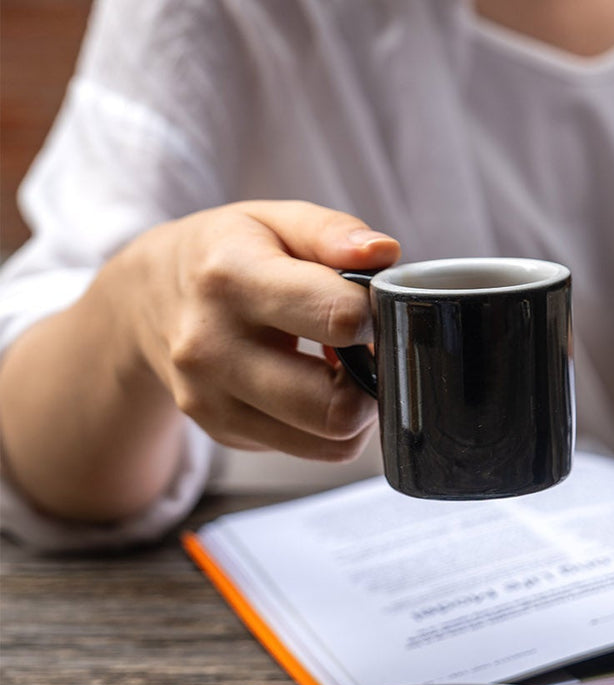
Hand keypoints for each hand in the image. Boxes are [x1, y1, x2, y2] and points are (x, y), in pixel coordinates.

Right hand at [109, 200, 400, 459]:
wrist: (143, 300)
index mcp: (232, 279)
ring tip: (348, 367)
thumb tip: (384, 253)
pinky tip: (318, 384)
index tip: (374, 306)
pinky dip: (332, 426)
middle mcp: (213, 347)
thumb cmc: (225, 255)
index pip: (339, 318)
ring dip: (361, 409)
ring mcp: (212, 399)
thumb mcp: (273, 220)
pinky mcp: (223, 431)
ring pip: (333, 438)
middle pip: (337, 404)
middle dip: (377, 379)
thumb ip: (333, 232)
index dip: (376, 315)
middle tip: (373, 349)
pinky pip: (313, 449)